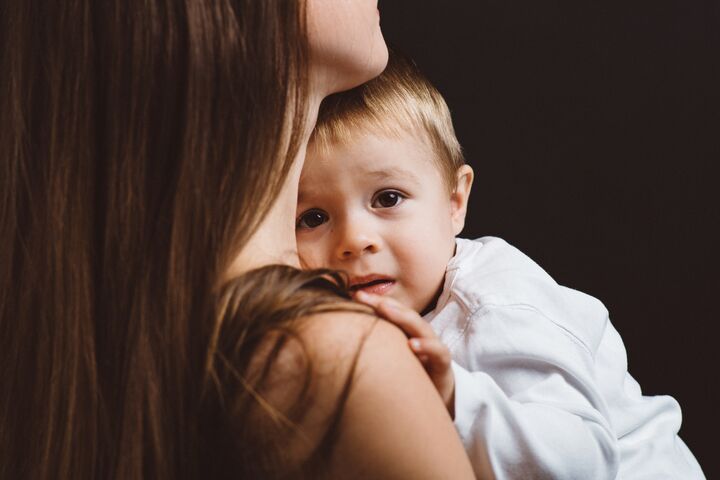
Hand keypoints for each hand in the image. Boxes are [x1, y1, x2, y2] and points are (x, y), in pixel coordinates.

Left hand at [354, 291, 454, 415]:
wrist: (432, 403)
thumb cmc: (407, 379)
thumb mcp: (388, 361)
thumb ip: (372, 348)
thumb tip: (341, 339)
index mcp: (406, 333)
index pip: (392, 312)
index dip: (374, 302)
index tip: (354, 295)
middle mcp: (420, 336)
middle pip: (404, 314)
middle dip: (384, 303)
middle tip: (363, 296)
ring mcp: (432, 348)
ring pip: (421, 327)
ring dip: (403, 317)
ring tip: (385, 309)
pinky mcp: (443, 365)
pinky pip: (438, 352)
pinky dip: (427, 346)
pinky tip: (413, 345)